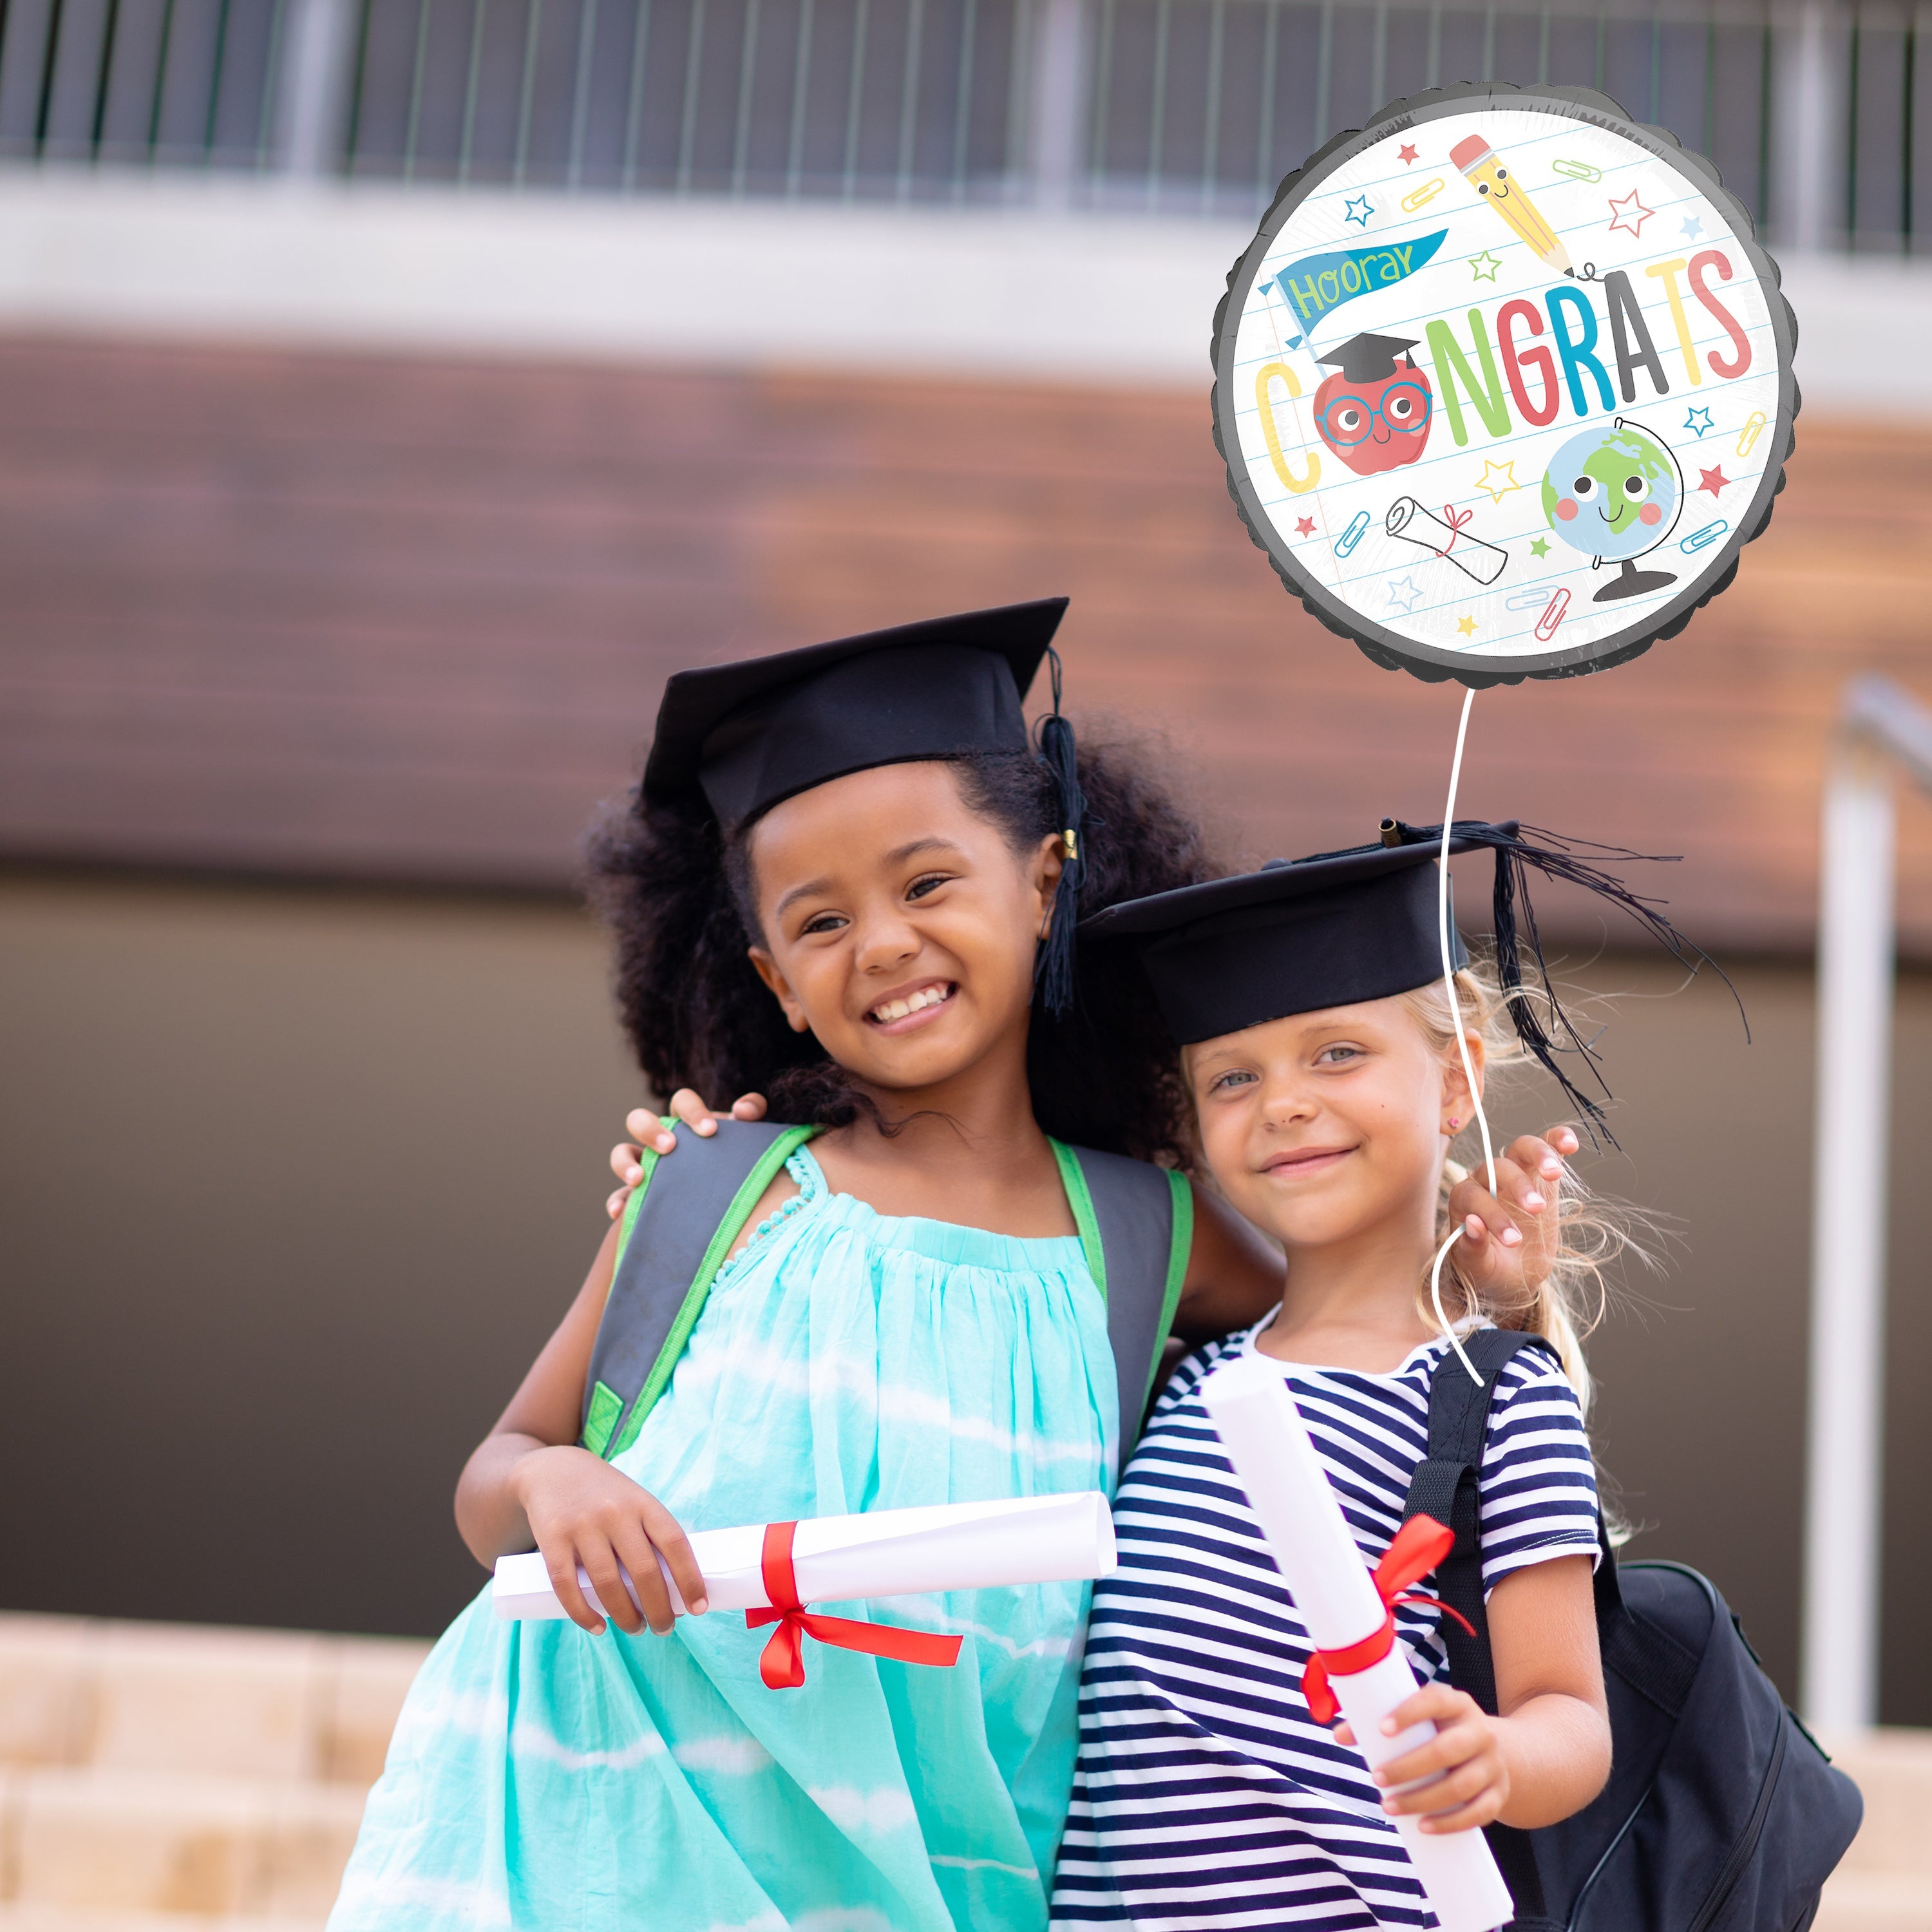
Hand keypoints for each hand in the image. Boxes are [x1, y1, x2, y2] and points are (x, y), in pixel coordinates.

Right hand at [510, 1445, 709, 1636]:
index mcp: (643, 1503)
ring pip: (608, 1585)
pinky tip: (598, 1627)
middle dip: (659, 1610)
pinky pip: (567, 1586)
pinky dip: (584, 1614)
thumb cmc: (606, 1496)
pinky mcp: (552, 1538)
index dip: (690, 1579)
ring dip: (626, 1617)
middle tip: (664, 1628)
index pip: (675, 1543)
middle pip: (644, 1572)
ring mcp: (582, 1525)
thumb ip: (651, 1537)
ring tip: (635, 1629)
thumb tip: (676, 1591)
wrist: (553, 1469)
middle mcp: (615, 1512)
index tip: (699, 1608)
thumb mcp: (635, 1502)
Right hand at [606, 1090, 770, 1217]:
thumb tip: (743, 1111)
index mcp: (686, 1121)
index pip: (682, 1101)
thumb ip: (752, 1113)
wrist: (731, 1199)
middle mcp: (660, 1139)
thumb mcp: (747, 1137)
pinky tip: (620, 1213)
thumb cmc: (736, 1160)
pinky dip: (617, 1201)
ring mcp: (645, 1165)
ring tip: (639, 1179)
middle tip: (670, 1147)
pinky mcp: (638, 1194)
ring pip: (621, 1152)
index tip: (710, 1130)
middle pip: (639, 1119)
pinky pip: (620, 1195)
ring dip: (625, 1163)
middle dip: (650, 1130)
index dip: (693, 1110)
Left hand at [1337, 1683, 1508, 1833]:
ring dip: (1422, 1800)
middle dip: (1409, 1767)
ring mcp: (1492, 1765)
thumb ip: (1380, 1723)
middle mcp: (1480, 1732)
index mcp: (1457, 1704)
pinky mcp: (1498, 1794)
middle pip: (1447, 1750)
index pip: (1434, 1700)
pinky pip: (1478, 1813)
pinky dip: (1450, 1823)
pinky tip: (1423, 1827)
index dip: (1408, 1713)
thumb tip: (1339, 1734)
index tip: (1382, 1729)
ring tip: (1389, 1806)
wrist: (1499, 1752)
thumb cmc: (1441, 1732)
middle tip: (1376, 1778)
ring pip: (1460, 1786)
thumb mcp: (1420, 1720)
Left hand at [1447, 1128, 1576, 1302]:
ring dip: (1538, 1156)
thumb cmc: (1488, 1269)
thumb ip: (1472, 1247)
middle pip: (1498, 1167)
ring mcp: (1516, 1174)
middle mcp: (1486, 1181)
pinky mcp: (1541, 1174)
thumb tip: (1473, 1224)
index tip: (1513, 1241)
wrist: (1509, 1274)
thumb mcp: (1478, 1267)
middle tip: (1536, 1209)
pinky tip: (1570, 1143)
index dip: (1491, 1215)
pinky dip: (1557, 1140)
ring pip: (1521, 1149)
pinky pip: (1547, 1147)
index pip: (1472, 1195)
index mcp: (1464, 1201)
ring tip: (1554, 1173)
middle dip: (1518, 1186)